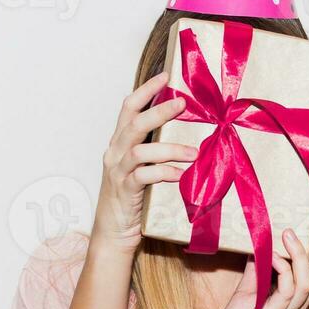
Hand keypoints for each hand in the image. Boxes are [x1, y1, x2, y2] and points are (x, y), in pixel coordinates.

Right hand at [92, 73, 196, 253]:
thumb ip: (156, 149)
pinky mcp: (125, 191)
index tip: (166, 76)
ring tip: (194, 152)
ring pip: (140, 151)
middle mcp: (115, 153)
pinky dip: (164, 173)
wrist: (113, 232)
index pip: (128, 108)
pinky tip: (180, 176)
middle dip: (158, 111)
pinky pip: (144, 177)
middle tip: (183, 103)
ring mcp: (117, 172)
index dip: (146, 90)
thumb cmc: (133, 198)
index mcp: (119, 142)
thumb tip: (187, 132)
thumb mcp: (142, 168)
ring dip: (170, 149)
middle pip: (133, 123)